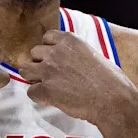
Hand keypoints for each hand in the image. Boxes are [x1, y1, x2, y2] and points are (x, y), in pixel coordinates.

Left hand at [20, 30, 135, 123]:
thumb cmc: (110, 80)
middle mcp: (55, 52)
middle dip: (40, 63)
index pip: (46, 37)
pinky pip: (31, 92)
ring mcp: (48, 70)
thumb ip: (74, 53)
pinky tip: (52, 100)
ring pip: (25, 70)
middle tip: (52, 76)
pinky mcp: (45, 90)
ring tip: (47, 87)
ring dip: (34, 78)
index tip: (56, 59)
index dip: (49, 49)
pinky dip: (39, 97)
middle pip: (33, 53)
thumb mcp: (92, 54)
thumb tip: (67, 61)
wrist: (113, 100)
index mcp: (69, 40)